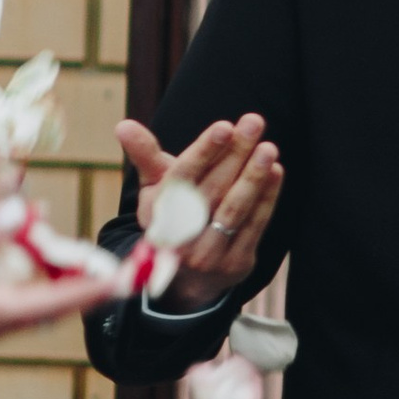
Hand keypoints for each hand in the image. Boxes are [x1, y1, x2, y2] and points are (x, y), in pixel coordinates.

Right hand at [0, 204, 122, 352]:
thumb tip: (25, 211)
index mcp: (0, 313)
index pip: (62, 301)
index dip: (96, 287)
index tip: (126, 276)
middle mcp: (4, 320)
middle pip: (59, 300)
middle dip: (86, 279)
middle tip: (120, 261)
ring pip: (40, 294)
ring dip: (59, 271)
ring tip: (87, 251)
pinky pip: (18, 287)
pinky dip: (31, 267)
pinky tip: (30, 237)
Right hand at [116, 115, 283, 308]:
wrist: (187, 276)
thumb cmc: (174, 215)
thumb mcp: (157, 189)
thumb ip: (145, 155)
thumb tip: (123, 125)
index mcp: (158, 212)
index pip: (182, 178)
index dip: (204, 152)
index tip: (225, 126)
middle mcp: (180, 237)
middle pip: (212, 189)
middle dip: (235, 153)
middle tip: (254, 122)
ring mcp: (208, 254)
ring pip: (234, 209)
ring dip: (253, 177)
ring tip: (268, 147)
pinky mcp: (235, 264)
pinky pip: (254, 226)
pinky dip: (267, 198)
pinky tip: (275, 171)